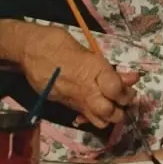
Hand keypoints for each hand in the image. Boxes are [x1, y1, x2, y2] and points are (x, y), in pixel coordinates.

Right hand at [21, 26, 137, 127]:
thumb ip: (109, 69)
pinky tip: (95, 108)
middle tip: (122, 99)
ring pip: (100, 121)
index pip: (116, 90)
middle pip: (111, 112)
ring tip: (112, 105)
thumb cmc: (57, 43)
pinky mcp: (66, 105)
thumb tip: (131, 78)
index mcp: (92, 70)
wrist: (30, 51)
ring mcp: (75, 100)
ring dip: (109, 116)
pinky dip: (94, 117)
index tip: (129, 86)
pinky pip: (86, 118)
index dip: (126, 92)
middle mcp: (86, 88)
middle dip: (121, 109)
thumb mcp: (86, 50)